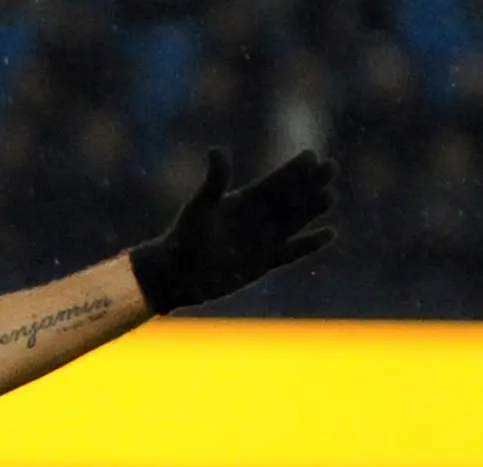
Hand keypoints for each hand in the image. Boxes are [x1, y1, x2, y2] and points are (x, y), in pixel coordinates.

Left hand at [128, 148, 338, 312]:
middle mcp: (255, 218)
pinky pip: (291, 252)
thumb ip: (213, 181)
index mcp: (242, 201)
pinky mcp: (263, 263)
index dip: (292, 169)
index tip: (311, 155)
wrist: (174, 276)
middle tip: (331, 166)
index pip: (274, 181)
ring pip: (294, 220)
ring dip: (312, 209)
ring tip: (330, 196)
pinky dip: (309, 244)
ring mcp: (261, 240)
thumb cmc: (182, 239)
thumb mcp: (199, 207)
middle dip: (310, 182)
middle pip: (289, 197)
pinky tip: (330, 234)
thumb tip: (216, 149)